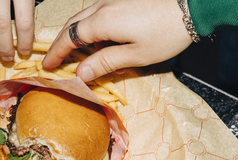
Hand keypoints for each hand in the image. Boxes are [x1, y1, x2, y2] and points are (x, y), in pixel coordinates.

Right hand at [42, 0, 190, 81]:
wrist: (190, 7)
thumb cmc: (166, 34)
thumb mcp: (136, 55)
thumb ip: (105, 63)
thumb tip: (80, 74)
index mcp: (103, 21)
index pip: (69, 38)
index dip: (56, 53)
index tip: (47, 66)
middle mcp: (103, 6)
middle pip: (73, 24)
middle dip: (62, 43)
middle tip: (57, 61)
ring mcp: (113, 0)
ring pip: (85, 17)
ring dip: (78, 35)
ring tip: (80, 56)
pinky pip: (99, 13)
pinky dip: (92, 27)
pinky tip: (103, 41)